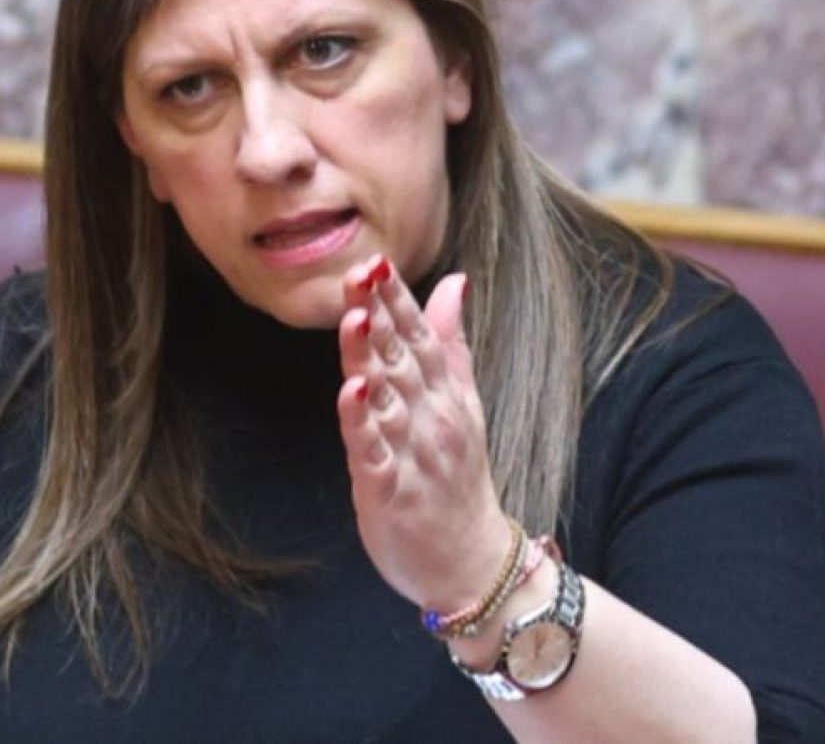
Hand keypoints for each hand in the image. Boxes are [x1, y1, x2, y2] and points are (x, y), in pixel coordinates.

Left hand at [336, 254, 510, 612]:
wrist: (472, 562)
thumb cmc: (458, 478)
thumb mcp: (462, 403)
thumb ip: (449, 343)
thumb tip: (452, 281)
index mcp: (443, 395)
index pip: (419, 336)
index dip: (396, 299)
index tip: (376, 261)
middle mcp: (429, 418)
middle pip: (400, 358)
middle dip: (379, 314)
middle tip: (359, 272)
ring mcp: (411, 454)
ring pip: (385, 398)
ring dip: (369, 358)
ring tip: (355, 319)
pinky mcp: (391, 491)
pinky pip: (374, 453)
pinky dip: (363, 423)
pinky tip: (351, 393)